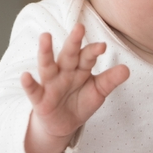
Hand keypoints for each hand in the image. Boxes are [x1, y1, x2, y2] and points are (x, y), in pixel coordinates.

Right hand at [21, 23, 129, 152]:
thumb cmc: (80, 102)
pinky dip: (29, 83)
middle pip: (68, 55)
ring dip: (46, 52)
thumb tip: (127, 69)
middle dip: (73, 42)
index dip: (94, 51)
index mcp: (80, 68)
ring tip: (45, 37)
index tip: (102, 46)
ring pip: (48, 65)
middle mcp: (64, 72)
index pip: (87, 57)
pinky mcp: (39, 98)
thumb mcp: (98, 92)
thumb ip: (110, 80)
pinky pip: (33, 90)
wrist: (63, 124)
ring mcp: (50, 83)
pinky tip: (25, 76)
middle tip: (79, 28)